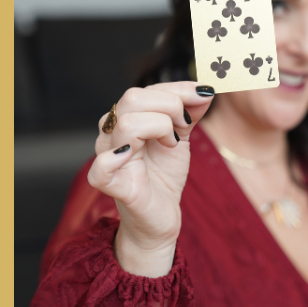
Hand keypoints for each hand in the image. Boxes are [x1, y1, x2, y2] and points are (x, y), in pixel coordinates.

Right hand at [87, 82, 213, 276]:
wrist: (160, 217)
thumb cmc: (163, 175)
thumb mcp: (181, 137)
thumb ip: (189, 112)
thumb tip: (206, 90)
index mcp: (125, 119)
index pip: (145, 90)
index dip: (177, 89)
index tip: (205, 94)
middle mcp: (111, 134)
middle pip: (132, 99)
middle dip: (169, 106)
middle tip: (184, 125)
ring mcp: (109, 158)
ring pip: (127, 123)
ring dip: (159, 127)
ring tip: (171, 143)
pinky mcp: (111, 185)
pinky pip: (101, 167)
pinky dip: (117, 158)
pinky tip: (134, 156)